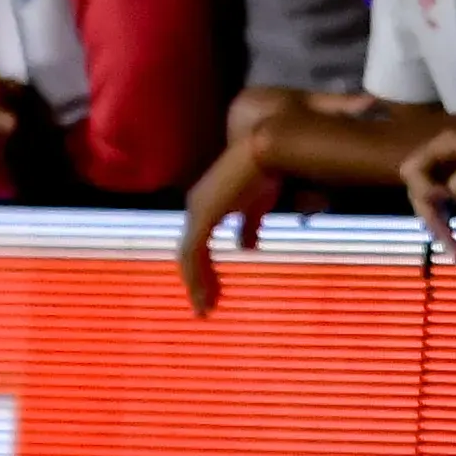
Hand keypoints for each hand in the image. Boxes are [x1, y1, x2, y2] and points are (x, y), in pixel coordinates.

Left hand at [176, 138, 277, 316]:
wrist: (267, 147)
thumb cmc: (265, 170)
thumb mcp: (257, 205)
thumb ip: (249, 225)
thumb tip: (247, 247)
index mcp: (207, 206)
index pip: (198, 244)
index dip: (204, 269)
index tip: (213, 292)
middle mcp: (197, 208)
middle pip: (189, 253)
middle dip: (197, 282)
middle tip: (204, 308)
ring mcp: (197, 211)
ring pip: (189, 257)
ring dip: (196, 284)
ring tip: (204, 308)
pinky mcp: (204, 216)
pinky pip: (193, 254)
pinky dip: (197, 277)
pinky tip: (205, 294)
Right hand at [403, 124, 455, 254]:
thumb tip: (444, 199)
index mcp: (443, 146)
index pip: (412, 171)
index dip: (422, 190)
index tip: (445, 202)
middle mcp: (440, 159)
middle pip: (417, 191)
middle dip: (429, 216)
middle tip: (445, 241)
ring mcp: (447, 174)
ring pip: (429, 205)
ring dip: (438, 228)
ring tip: (454, 252)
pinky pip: (443, 210)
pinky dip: (448, 227)